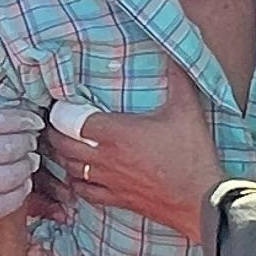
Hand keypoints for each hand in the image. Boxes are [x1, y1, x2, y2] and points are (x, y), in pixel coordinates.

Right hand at [0, 74, 41, 228]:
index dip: (23, 119)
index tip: (33, 119)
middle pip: (10, 147)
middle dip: (27, 141)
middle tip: (31, 138)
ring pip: (14, 174)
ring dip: (27, 164)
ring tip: (28, 158)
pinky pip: (10, 200)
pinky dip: (21, 189)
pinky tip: (20, 180)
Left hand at [47, 66, 222, 246]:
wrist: (201, 200)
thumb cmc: (193, 156)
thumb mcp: (187, 110)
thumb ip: (177, 79)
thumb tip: (173, 55)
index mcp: (117, 134)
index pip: (71, 121)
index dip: (61, 112)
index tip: (61, 104)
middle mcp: (106, 158)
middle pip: (63, 145)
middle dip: (54, 132)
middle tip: (55, 122)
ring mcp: (109, 182)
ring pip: (70, 169)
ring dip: (62, 156)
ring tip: (63, 145)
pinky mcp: (116, 200)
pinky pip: (84, 192)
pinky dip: (75, 182)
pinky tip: (79, 175)